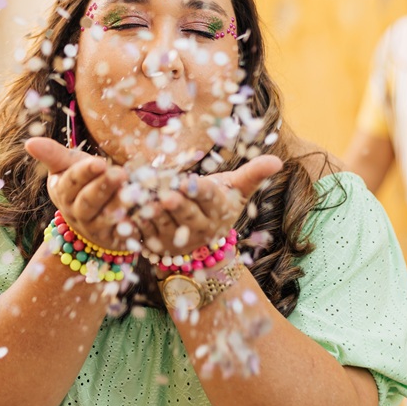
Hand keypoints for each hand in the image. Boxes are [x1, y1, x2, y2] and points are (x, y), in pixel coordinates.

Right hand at [24, 137, 131, 250]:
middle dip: (102, 188)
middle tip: (119, 173)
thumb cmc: (82, 183)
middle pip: (87, 202)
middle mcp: (75, 213)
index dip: (84, 173)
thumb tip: (28, 142)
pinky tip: (143, 212)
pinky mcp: (114, 239)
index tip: (99, 162)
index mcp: (62, 192)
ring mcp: (95, 228)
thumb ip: (53, 154)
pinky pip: (124, 233)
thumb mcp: (68, 166)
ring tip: (132, 192)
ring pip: (105, 218)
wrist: (95, 218)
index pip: (71, 182)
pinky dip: (133, 224)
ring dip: (118, 205)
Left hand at [140, 154, 282, 254]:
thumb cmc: (218, 204)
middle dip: (178, 205)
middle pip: (188, 215)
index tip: (192, 181)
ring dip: (153, 213)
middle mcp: (200, 228)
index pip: (211, 199)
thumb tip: (279, 160)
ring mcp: (178, 239)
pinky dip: (136, 223)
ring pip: (164, 224)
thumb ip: (253, 174)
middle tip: (168, 194)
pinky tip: (127, 211)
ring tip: (145, 200)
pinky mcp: (158, 245)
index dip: (202, 191)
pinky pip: (145, 233)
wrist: (201, 244)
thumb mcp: (236, 191)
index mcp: (218, 211)